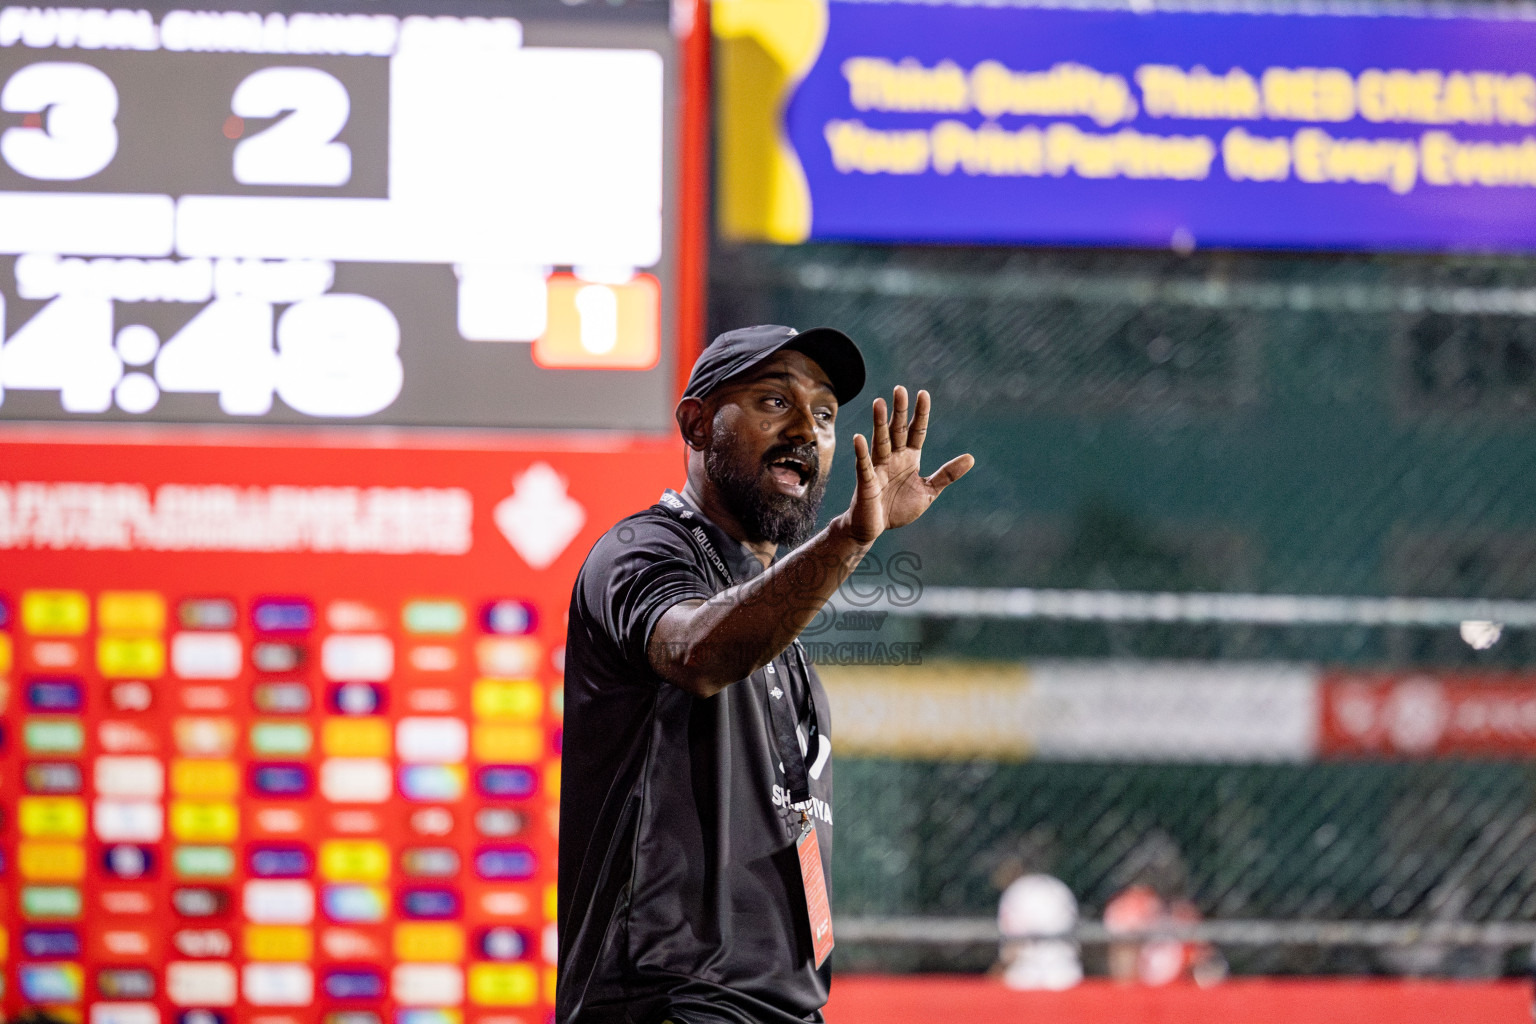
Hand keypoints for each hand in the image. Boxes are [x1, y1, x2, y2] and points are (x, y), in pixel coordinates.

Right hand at [845, 386, 973, 543]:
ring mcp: (878, 468)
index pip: (916, 431)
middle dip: (899, 411)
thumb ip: (947, 474)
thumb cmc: (898, 508)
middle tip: (900, 389)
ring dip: (879, 423)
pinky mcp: (866, 482)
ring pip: (880, 441)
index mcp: (909, 459)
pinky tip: (859, 438)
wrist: (874, 528)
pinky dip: (861, 452)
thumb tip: (971, 458)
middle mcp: (893, 458)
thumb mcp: (928, 491)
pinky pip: (864, 465)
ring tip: (879, 403)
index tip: (923, 393)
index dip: (920, 414)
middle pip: (897, 430)